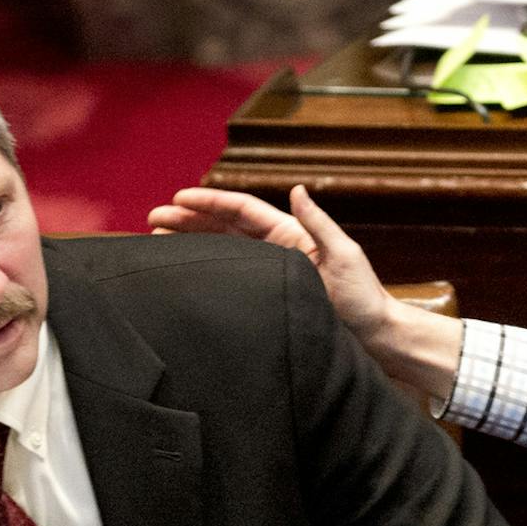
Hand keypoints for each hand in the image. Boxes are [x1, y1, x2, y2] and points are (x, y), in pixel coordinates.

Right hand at [150, 185, 398, 343]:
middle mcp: (277, 250)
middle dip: (188, 220)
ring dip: (191, 241)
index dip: (209, 202)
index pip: (241, 211)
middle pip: (224, 227)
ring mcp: (270, 273)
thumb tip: (297, 189)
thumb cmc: (364, 298)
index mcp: (291, 235)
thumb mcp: (344, 254)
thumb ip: (317, 221)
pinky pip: (231, 276)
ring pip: (222, 249)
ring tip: (157, 238)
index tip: (177, 199)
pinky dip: (207, 268)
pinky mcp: (268, 296)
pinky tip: (185, 270)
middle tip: (153, 218)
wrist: (373, 336)